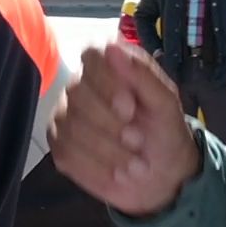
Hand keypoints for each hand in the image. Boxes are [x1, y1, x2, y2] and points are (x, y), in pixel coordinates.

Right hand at [52, 41, 200, 217]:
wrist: (163, 178)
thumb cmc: (165, 133)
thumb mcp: (165, 104)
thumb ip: (143, 74)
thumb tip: (112, 49)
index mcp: (109, 68)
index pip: (91, 57)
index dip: (107, 83)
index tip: (129, 108)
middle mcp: (81, 86)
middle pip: (77, 95)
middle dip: (110, 124)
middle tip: (138, 141)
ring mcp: (65, 116)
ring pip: (71, 127)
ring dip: (109, 151)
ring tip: (135, 164)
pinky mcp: (60, 146)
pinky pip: (67, 153)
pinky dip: (97, 168)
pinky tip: (117, 172)